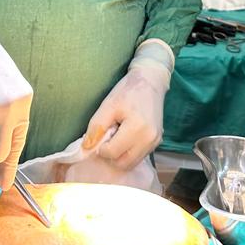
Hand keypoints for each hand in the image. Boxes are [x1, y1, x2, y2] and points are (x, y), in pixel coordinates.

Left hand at [82, 40, 171, 170]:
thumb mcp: (108, 105)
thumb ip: (96, 127)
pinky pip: (138, 157)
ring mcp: (155, 142)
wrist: (150, 81)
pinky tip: (125, 137)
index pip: (112, 153)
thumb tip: (86, 148)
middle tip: (107, 138)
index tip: (100, 135)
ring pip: (131, 163)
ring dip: (119, 155)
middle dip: (110, 155)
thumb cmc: (128, 91)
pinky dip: (128, 152)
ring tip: (116, 136)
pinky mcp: (157, 142)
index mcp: (137, 129)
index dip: (101, 148)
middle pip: (123, 163)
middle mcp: (149, 139)